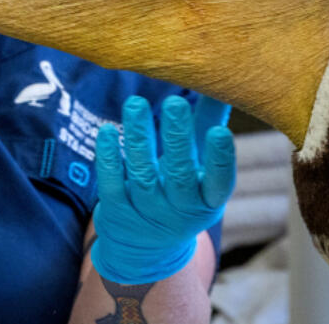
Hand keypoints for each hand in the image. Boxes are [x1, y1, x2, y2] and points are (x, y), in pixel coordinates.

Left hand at [91, 94, 234, 284]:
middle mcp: (181, 210)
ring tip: (135, 104)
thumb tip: (222, 80)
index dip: (221, 160)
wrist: (146, 248)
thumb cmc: (182, 189)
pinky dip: (109, 158)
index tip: (220, 132)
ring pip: (143, 175)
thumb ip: (210, 123)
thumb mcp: (201, 164)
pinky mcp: (117, 213)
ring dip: (139, 139)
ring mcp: (147, 214)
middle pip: (180, 175)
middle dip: (177, 139)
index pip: (219, 182)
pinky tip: (106, 131)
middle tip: (174, 104)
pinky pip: (112, 184)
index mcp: (208, 199)